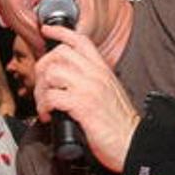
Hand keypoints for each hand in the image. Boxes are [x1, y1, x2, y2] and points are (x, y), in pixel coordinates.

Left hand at [34, 24, 139, 171]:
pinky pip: (52, 96)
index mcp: (102, 70)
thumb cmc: (120, 124)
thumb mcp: (109, 92)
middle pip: (59, 54)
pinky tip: (48, 115)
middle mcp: (95, 75)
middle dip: (43, 68)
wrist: (133, 143)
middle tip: (42, 86)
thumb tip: (69, 79)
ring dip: (41, 89)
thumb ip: (92, 81)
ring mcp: (89, 88)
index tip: (47, 30)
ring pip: (51, 73)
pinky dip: (44, 106)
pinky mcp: (82, 105)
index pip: (80, 40)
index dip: (60, 32)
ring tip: (44, 104)